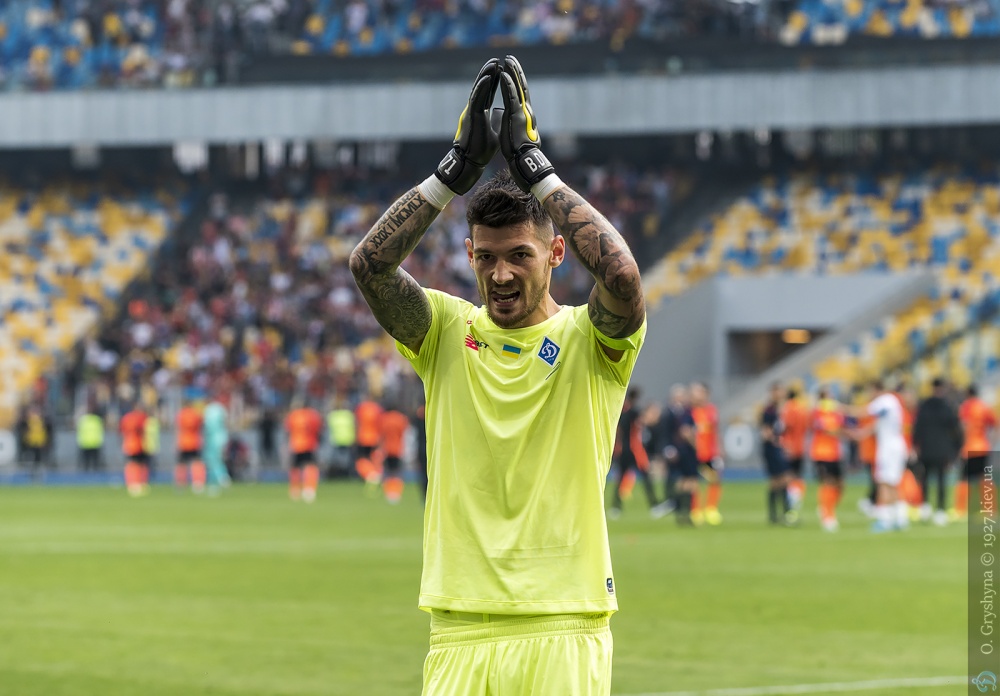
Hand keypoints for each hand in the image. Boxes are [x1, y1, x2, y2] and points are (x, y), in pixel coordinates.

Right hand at [434, 58, 501, 194]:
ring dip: (486, 75)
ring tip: (493, 63)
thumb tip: (503, 117)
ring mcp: (472, 111)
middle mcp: (475, 109)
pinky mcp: (471, 116)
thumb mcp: (495, 133)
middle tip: (496, 61)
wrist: (472, 161)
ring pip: (479, 89)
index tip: (499, 70)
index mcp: (481, 113)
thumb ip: (497, 122)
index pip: (487, 93)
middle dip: (489, 74)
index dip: (493, 82)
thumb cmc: (482, 150)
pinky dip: (482, 87)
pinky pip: (477, 98)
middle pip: (482, 87)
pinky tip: (487, 77)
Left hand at [498, 55, 554, 191]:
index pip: (521, 94)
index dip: (516, 81)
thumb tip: (514, 123)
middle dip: (516, 71)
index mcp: (524, 116)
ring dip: (512, 73)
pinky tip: (503, 75)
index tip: (511, 70)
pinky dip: (507, 85)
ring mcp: (522, 112)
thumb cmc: (520, 153)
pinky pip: (511, 97)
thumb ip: (516, 125)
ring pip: (518, 88)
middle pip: (521, 86)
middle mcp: (526, 111)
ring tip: (507, 60)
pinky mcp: (517, 116)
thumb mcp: (517, 135)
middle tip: (510, 58)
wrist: (525, 162)